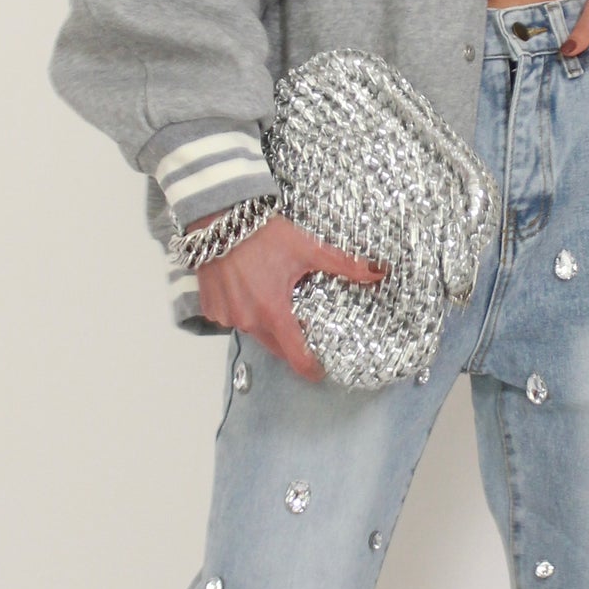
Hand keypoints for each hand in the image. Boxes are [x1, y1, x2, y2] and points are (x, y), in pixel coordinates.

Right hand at [187, 209, 388, 380]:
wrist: (219, 218)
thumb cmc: (261, 233)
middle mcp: (248, 320)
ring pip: (254, 332)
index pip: (296, 358)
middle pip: (275, 348)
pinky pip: (233, 319)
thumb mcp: (307, 248)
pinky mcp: (211, 308)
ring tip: (274, 300)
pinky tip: (250, 291)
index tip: (320, 370)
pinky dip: (243, 311)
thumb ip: (343, 264)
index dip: (311, 368)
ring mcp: (226, 316)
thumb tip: (377, 270)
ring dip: (265, 323)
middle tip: (302, 328)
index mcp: (273, 312)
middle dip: (290, 343)